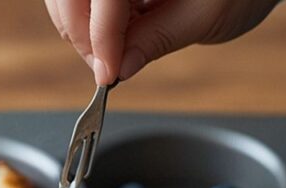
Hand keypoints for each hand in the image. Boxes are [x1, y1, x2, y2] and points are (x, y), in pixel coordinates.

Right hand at [44, 0, 279, 84]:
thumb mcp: (205, 16)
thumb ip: (157, 40)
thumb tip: (120, 69)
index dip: (101, 36)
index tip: (108, 73)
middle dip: (82, 35)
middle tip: (106, 70)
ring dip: (79, 29)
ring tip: (112, 54)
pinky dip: (86, 19)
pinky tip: (112, 35)